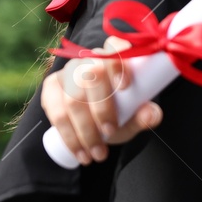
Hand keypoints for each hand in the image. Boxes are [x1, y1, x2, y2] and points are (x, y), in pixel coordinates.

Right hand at [40, 36, 162, 165]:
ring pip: (73, 99)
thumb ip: (146, 115)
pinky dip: (69, 135)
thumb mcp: (135, 115)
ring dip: (86, 130)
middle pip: (93, 76)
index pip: (115, 47)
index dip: (119, 64)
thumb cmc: (121, 111)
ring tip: (97, 153)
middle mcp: (90, 58)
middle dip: (102, 110)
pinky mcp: (51, 87)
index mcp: (116, 55)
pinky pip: (56, 112)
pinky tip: (79, 151)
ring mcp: (68, 71)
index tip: (126, 86)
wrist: (95, 121)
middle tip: (111, 132)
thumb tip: (150, 114)